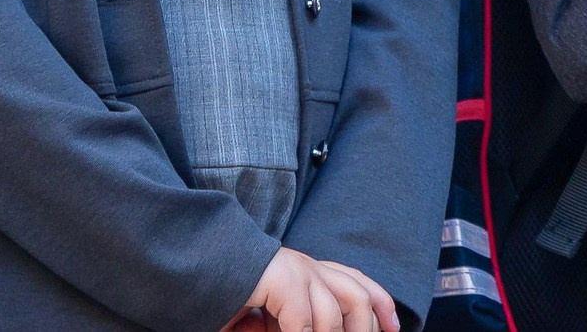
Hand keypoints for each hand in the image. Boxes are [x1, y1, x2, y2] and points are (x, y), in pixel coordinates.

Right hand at [237, 247, 396, 331]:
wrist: (191, 261)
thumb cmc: (222, 294)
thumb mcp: (266, 315)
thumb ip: (290, 322)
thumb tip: (308, 331)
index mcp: (307, 270)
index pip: (356, 282)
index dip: (380, 304)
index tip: (395, 329)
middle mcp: (306, 266)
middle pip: (356, 296)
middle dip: (366, 326)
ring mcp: (294, 270)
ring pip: (333, 313)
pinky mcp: (279, 279)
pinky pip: (302, 320)